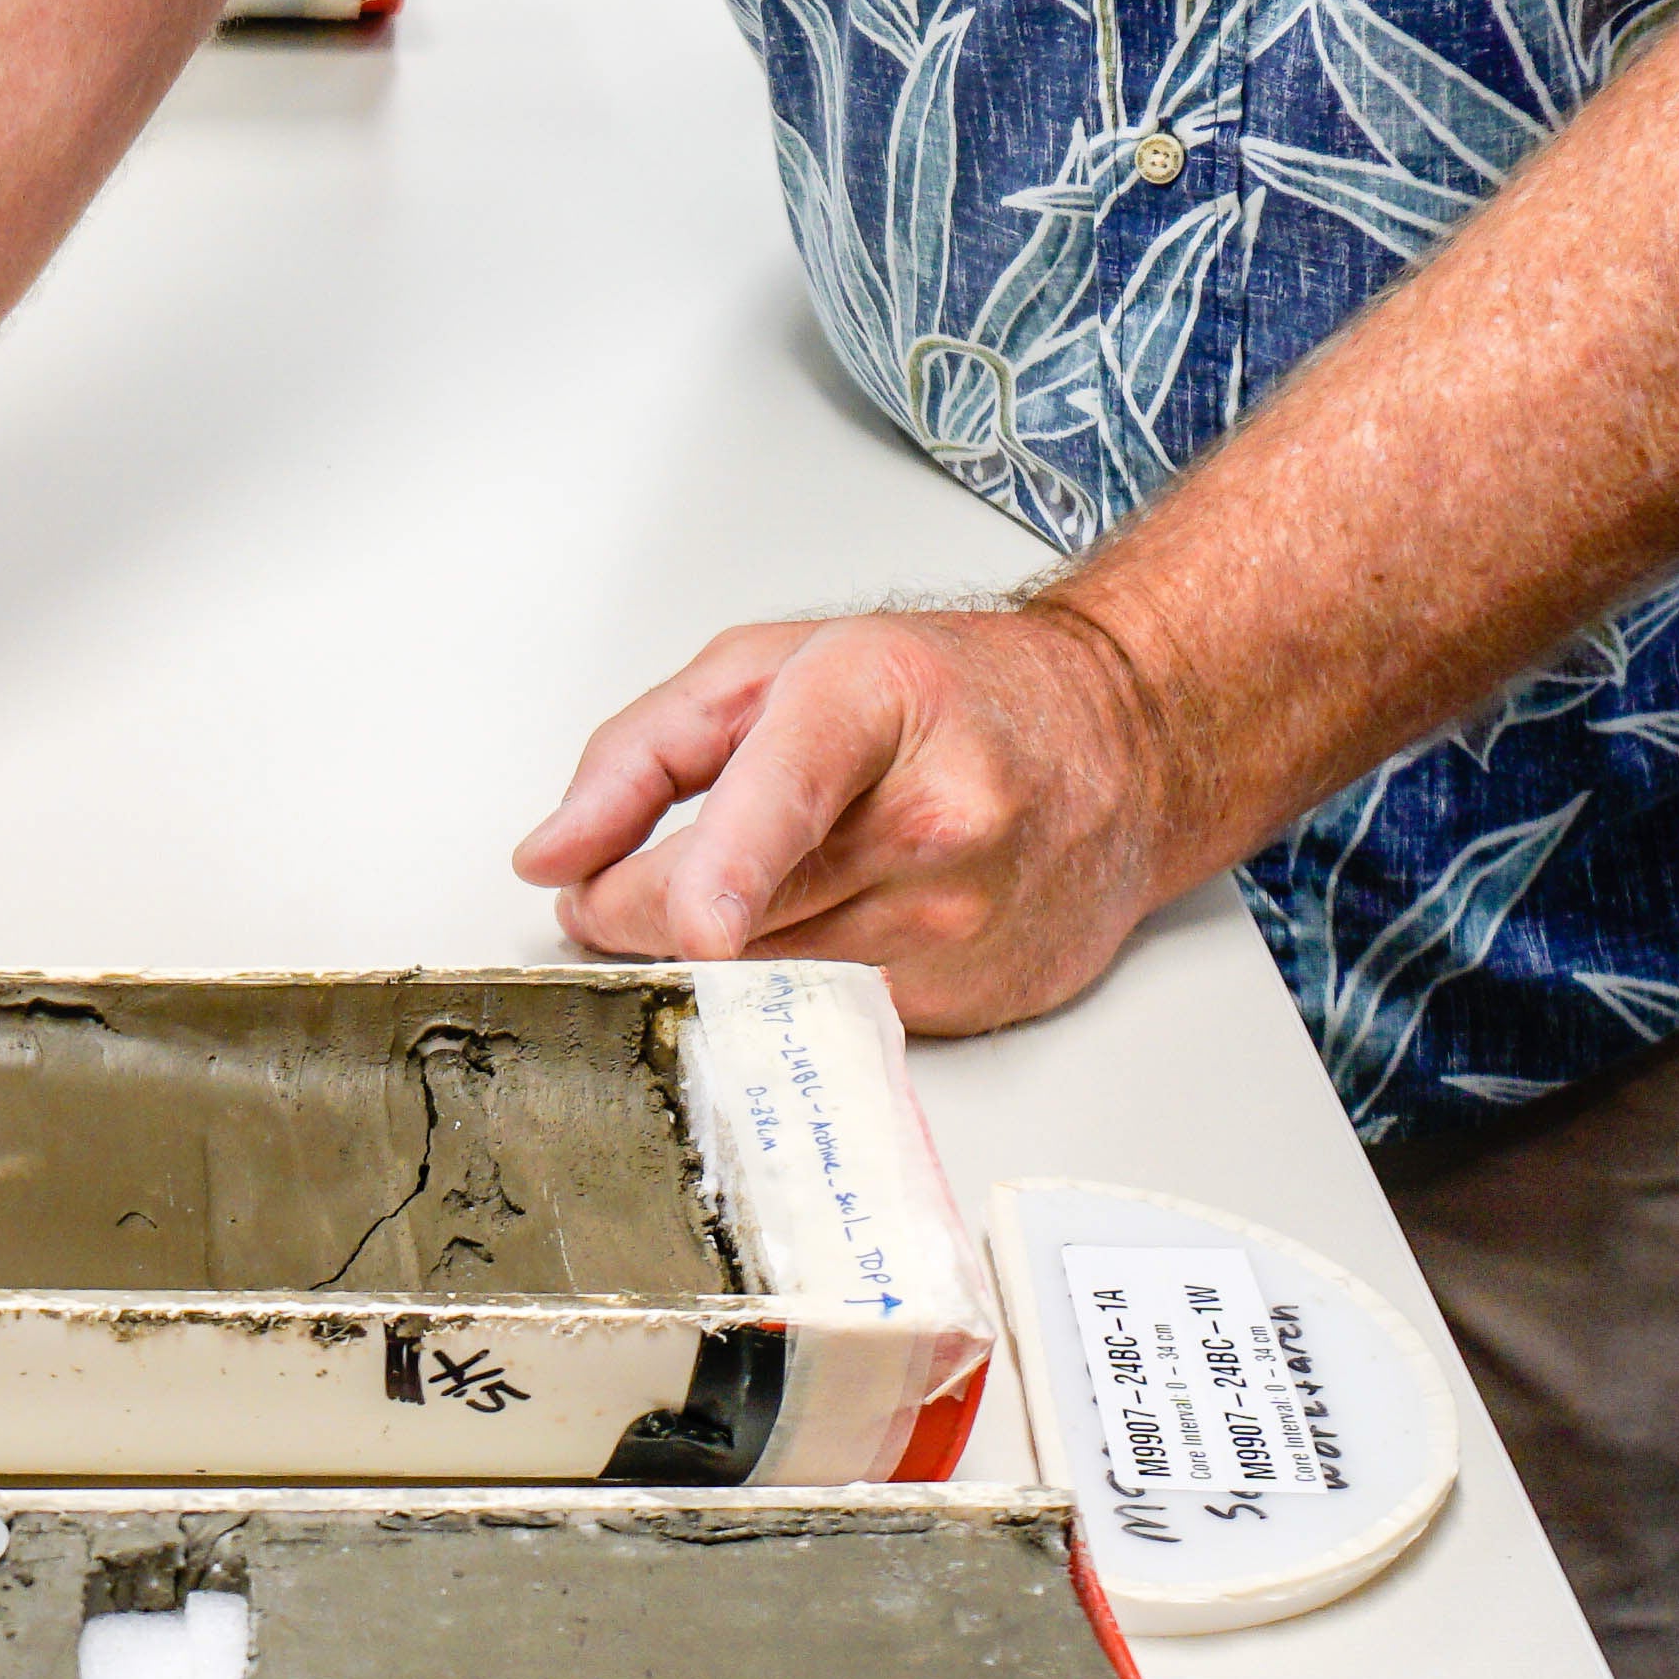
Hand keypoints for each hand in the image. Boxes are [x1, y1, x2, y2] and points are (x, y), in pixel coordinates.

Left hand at [508, 606, 1188, 1033]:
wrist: (1125, 745)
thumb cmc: (948, 691)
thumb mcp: (771, 666)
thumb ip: (638, 755)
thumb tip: (553, 856)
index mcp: (875, 705)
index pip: (785, 798)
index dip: (720, 870)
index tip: (692, 920)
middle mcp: (932, 821)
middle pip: (732, 917)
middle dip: (641, 912)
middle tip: (625, 879)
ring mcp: (960, 922)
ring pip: (763, 979)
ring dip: (715, 949)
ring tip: (750, 880)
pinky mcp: (970, 998)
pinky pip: (823, 1013)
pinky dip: (795, 978)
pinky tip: (840, 915)